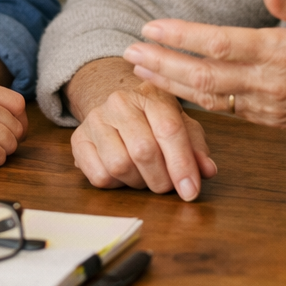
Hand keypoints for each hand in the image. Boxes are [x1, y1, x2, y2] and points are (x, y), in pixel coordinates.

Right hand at [67, 58, 216, 200]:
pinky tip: (122, 174)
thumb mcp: (181, 125)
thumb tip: (207, 170)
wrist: (116, 107)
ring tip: (144, 175)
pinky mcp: (78, 139)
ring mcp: (95, 119)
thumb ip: (196, 147)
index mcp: (150, 95)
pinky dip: (115, 184)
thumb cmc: (153, 119)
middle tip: (166, 185)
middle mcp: (119, 102)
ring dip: (137, 182)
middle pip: (143, 151)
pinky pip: (98, 175)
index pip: (169, 130)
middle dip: (161, 179)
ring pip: (119, 165)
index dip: (182, 164)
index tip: (191, 190)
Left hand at [123, 0, 285, 141]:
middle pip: (203, 76)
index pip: (219, 44)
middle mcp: (270, 83)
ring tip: (139, 70)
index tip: (151, 27)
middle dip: (162, 64)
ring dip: (170, 84)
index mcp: (282, 53)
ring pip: (208, 98)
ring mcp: (267, 106)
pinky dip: (193, 99)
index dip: (181, 37)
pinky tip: (173, 88)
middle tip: (129, 51)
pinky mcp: (268, 120)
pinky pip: (223, 109)